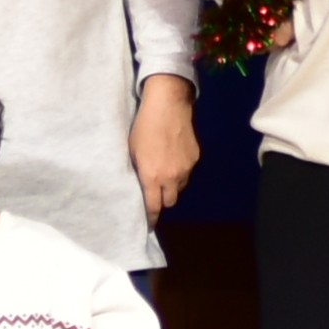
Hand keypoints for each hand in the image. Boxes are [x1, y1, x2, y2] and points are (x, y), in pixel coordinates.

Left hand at [128, 76, 198, 219]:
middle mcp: (171, 177)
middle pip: (169, 202)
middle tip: (154, 193)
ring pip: (179, 188)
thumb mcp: (133, 152)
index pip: (154, 207)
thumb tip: (139, 186)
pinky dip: (180, 172)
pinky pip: (187, 174)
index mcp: (152, 177)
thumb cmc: (143, 127)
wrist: (168, 105)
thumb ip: (138, 173)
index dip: (151, 218)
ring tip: (163, 173)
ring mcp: (186, 169)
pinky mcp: (195, 159)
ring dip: (171, 186)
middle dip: (161, 200)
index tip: (148, 223)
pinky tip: (173, 159)